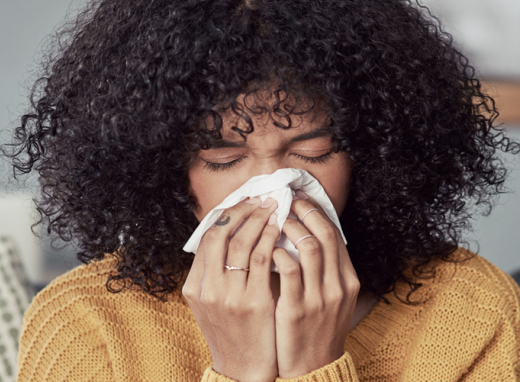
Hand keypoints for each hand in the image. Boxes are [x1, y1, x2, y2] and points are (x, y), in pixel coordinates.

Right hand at [182, 197, 279, 381]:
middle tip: (260, 199)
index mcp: (194, 287)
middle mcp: (207, 289)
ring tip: (272, 208)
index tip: (244, 202)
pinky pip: (264, 259)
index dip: (226, 214)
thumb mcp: (211, 304)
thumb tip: (228, 236)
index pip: (207, 237)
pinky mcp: (254, 303)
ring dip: (259, 220)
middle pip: (221, 234)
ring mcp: (229, 296)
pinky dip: (272, 239)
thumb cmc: (233, 333)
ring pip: (242, 242)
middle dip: (242, 211)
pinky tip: (280, 229)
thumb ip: (214, 274)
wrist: (242, 370)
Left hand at [272, 194, 360, 377]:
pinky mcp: (298, 310)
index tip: (301, 199)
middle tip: (287, 201)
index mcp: (348, 280)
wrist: (315, 367)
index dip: (317, 212)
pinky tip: (268, 249)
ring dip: (291, 229)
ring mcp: (319, 298)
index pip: (336, 235)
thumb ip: (326, 270)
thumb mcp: (333, 299)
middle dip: (305, 212)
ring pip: (310, 248)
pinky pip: (290, 271)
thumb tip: (308, 235)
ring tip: (275, 220)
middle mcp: (338, 286)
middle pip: (326, 235)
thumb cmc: (318, 329)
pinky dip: (279, 254)